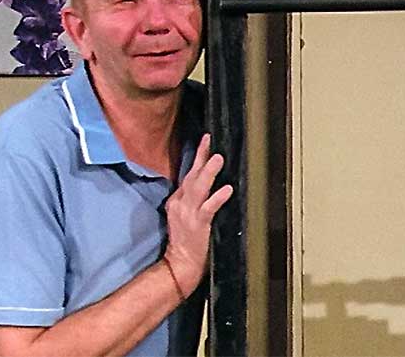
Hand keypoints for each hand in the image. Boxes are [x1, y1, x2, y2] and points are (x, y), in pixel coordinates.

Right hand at [161, 135, 232, 296]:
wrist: (179, 263)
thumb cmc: (184, 241)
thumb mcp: (181, 215)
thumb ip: (189, 200)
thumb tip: (202, 183)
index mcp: (177, 201)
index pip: (187, 175)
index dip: (197, 158)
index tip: (205, 141)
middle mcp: (180, 204)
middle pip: (190, 176)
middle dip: (200, 157)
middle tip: (209, 140)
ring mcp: (188, 214)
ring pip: (198, 188)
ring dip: (208, 172)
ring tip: (217, 158)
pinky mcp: (198, 225)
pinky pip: (208, 208)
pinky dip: (217, 198)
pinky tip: (227, 189)